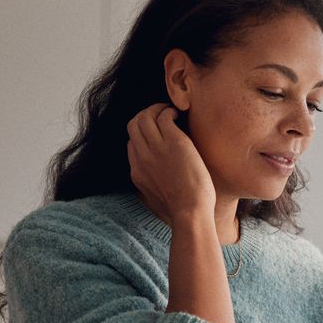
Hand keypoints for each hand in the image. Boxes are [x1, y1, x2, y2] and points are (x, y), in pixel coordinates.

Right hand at [126, 103, 215, 227]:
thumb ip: (152, 188)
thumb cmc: (182, 212)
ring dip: (157, 109)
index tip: (156, 133)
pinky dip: (169, 111)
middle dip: (145, 115)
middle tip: (161, 115)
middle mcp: (142, 158)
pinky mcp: (174, 142)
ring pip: (145, 117)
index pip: (131, 143)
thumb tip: (158, 186)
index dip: (142, 135)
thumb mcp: (157, 201)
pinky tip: (179, 115)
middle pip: (133, 125)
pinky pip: (164, 116)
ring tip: (170, 112)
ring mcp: (156, 149)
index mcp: (137, 172)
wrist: (190, 213)